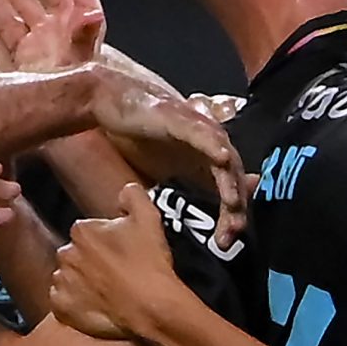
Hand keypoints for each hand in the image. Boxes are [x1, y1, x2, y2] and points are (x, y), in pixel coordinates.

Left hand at [52, 181, 184, 342]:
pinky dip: (76, 304)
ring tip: (108, 292)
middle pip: (76, 255)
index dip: (106, 242)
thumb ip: (133, 196)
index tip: (121, 253)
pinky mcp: (61, 308)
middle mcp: (66, 254)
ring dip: (82, 282)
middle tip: (116, 273)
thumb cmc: (148, 263)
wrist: (150, 307)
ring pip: (68, 278)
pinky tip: (97, 306)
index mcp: (82, 230)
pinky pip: (63, 303)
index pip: (88, 232)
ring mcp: (62, 282)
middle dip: (91, 261)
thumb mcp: (148, 218)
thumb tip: (124, 192)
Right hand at [85, 68, 248, 244]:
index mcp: (206, 161)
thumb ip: (176, 193)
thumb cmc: (137, 135)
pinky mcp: (182, 118)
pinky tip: (222, 159)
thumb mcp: (160, 174)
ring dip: (231, 182)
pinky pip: (204, 133)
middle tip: (230, 235)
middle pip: (233, 180)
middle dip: (234, 209)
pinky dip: (214, 146)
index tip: (223, 243)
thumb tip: (177, 228)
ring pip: (225, 160)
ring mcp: (198, 130)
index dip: (229, 218)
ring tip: (234, 204)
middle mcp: (209, 145)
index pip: (228, 193)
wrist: (111, 102)